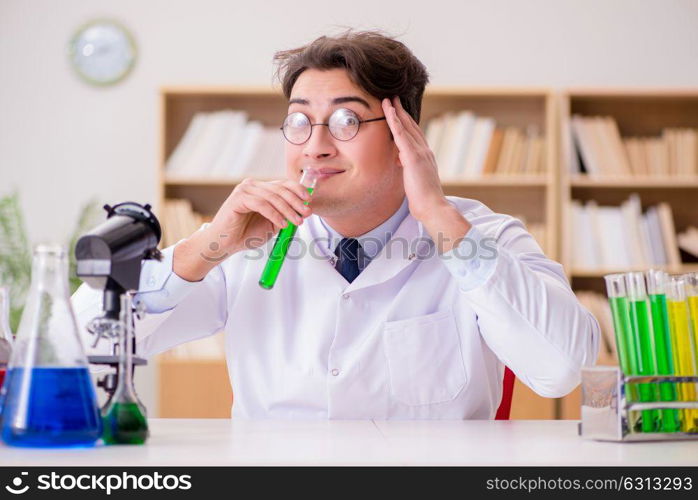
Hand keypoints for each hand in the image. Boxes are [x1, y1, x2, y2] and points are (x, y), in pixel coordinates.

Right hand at [209, 177, 312, 254]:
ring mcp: (244, 190)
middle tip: (306, 214)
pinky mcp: (238, 198)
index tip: (309, 202)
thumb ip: (284, 215)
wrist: (224, 244)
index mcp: (260, 188)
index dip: (298, 191)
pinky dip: (274, 214)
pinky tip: (282, 223)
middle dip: (296, 202)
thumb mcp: (272, 224)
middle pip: (280, 189)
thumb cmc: (245, 234)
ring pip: (272, 197)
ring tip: (297, 222)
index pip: (283, 184)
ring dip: (287, 210)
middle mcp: (252, 185)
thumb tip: (304, 210)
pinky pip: (261, 204)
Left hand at [382, 96, 470, 252]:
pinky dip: (394, 120)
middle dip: (402, 112)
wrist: (433, 207)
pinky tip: (389, 111)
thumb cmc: (424, 199)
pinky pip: (401, 134)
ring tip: (388, 99)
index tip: (400, 113)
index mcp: (425, 157)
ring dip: (396, 111)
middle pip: (411, 126)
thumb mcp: (415, 180)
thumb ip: (409, 168)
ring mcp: (420, 152)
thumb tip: (402, 162)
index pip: (415, 135)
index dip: (407, 123)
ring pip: (406, 126)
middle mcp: (425, 151)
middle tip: (394, 99)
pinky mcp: (414, 156)